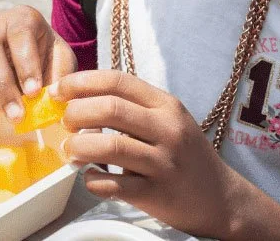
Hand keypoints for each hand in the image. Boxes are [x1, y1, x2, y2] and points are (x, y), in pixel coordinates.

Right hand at [0, 5, 77, 121]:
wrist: (25, 51)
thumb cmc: (43, 56)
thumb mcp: (60, 61)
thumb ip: (59, 77)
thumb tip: (51, 103)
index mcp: (22, 18)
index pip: (20, 34)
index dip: (26, 64)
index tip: (34, 92)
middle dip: (3, 87)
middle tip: (17, 115)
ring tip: (6, 111)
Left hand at [52, 69, 246, 238]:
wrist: (220, 198)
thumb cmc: (184, 154)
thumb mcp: (167, 120)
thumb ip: (131, 107)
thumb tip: (79, 98)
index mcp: (166, 105)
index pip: (117, 81)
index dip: (81, 82)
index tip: (59, 90)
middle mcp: (167, 129)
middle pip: (110, 108)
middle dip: (76, 112)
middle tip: (65, 123)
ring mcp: (164, 162)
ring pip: (109, 145)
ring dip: (79, 146)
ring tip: (71, 151)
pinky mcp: (157, 193)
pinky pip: (114, 185)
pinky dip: (93, 180)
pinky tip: (90, 177)